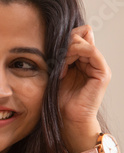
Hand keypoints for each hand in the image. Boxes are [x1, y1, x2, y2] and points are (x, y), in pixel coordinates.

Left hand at [58, 25, 111, 152]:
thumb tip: (58, 37)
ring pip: (84, 42)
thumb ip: (59, 54)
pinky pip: (91, 51)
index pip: (77, 35)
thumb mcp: (55, 70)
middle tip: (53, 61)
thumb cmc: (58, 97)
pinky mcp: (102, 73)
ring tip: (58, 66)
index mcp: (82, 59)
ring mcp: (99, 66)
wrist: (66, 117)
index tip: (50, 51)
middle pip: (81, 35)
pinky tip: (64, 65)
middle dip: (64, 44)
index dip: (63, 38)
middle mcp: (92, 61)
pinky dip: (76, 53)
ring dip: (67, 51)